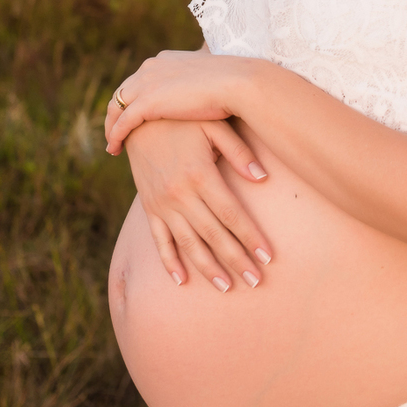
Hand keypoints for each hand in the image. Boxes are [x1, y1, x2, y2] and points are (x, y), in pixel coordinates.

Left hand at [105, 49, 241, 152]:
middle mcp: (150, 67)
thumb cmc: (233, 84)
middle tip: (116, 131)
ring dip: (111, 126)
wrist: (237, 84)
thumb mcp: (212, 78)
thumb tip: (209, 91)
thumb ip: (201, 82)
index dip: (134, 98)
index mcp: (164, 59)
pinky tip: (114, 149)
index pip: (140, 79)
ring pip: (116, 107)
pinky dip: (115, 135)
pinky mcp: (147, 102)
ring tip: (113, 145)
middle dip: (117, 112)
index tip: (134, 115)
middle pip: (123, 91)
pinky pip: (122, 122)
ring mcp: (146, 83)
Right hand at [123, 117, 271, 292]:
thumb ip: (238, 151)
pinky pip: (159, 240)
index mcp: (200, 174)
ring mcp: (162, 204)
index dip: (251, 236)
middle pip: (213, 235)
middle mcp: (180, 194)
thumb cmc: (183, 119)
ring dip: (208, 268)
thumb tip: (262, 177)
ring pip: (188, 243)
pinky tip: (182, 281)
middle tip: (256, 281)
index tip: (268, 256)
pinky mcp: (149, 207)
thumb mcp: (213, 125)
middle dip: (236, 260)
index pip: (231, 214)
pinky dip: (169, 262)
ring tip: (227, 287)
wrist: (137, 118)